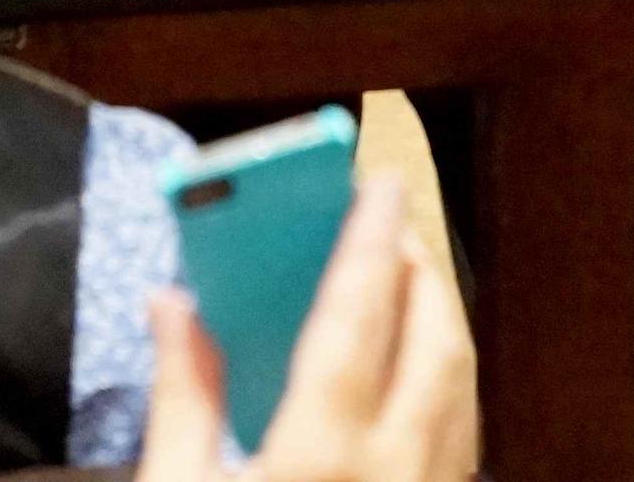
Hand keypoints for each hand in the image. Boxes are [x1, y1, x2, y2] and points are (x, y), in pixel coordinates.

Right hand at [137, 180, 475, 481]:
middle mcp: (397, 465)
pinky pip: (462, 431)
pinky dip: (445, 381)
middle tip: (383, 224)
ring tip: (400, 280)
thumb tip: (171, 304)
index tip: (379, 181)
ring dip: (438, 320)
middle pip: (434, 338)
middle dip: (417, 269)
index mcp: (322, 452)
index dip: (370, 239)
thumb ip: (182, 399)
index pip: (358, 316)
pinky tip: (411, 370)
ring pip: (462, 383)